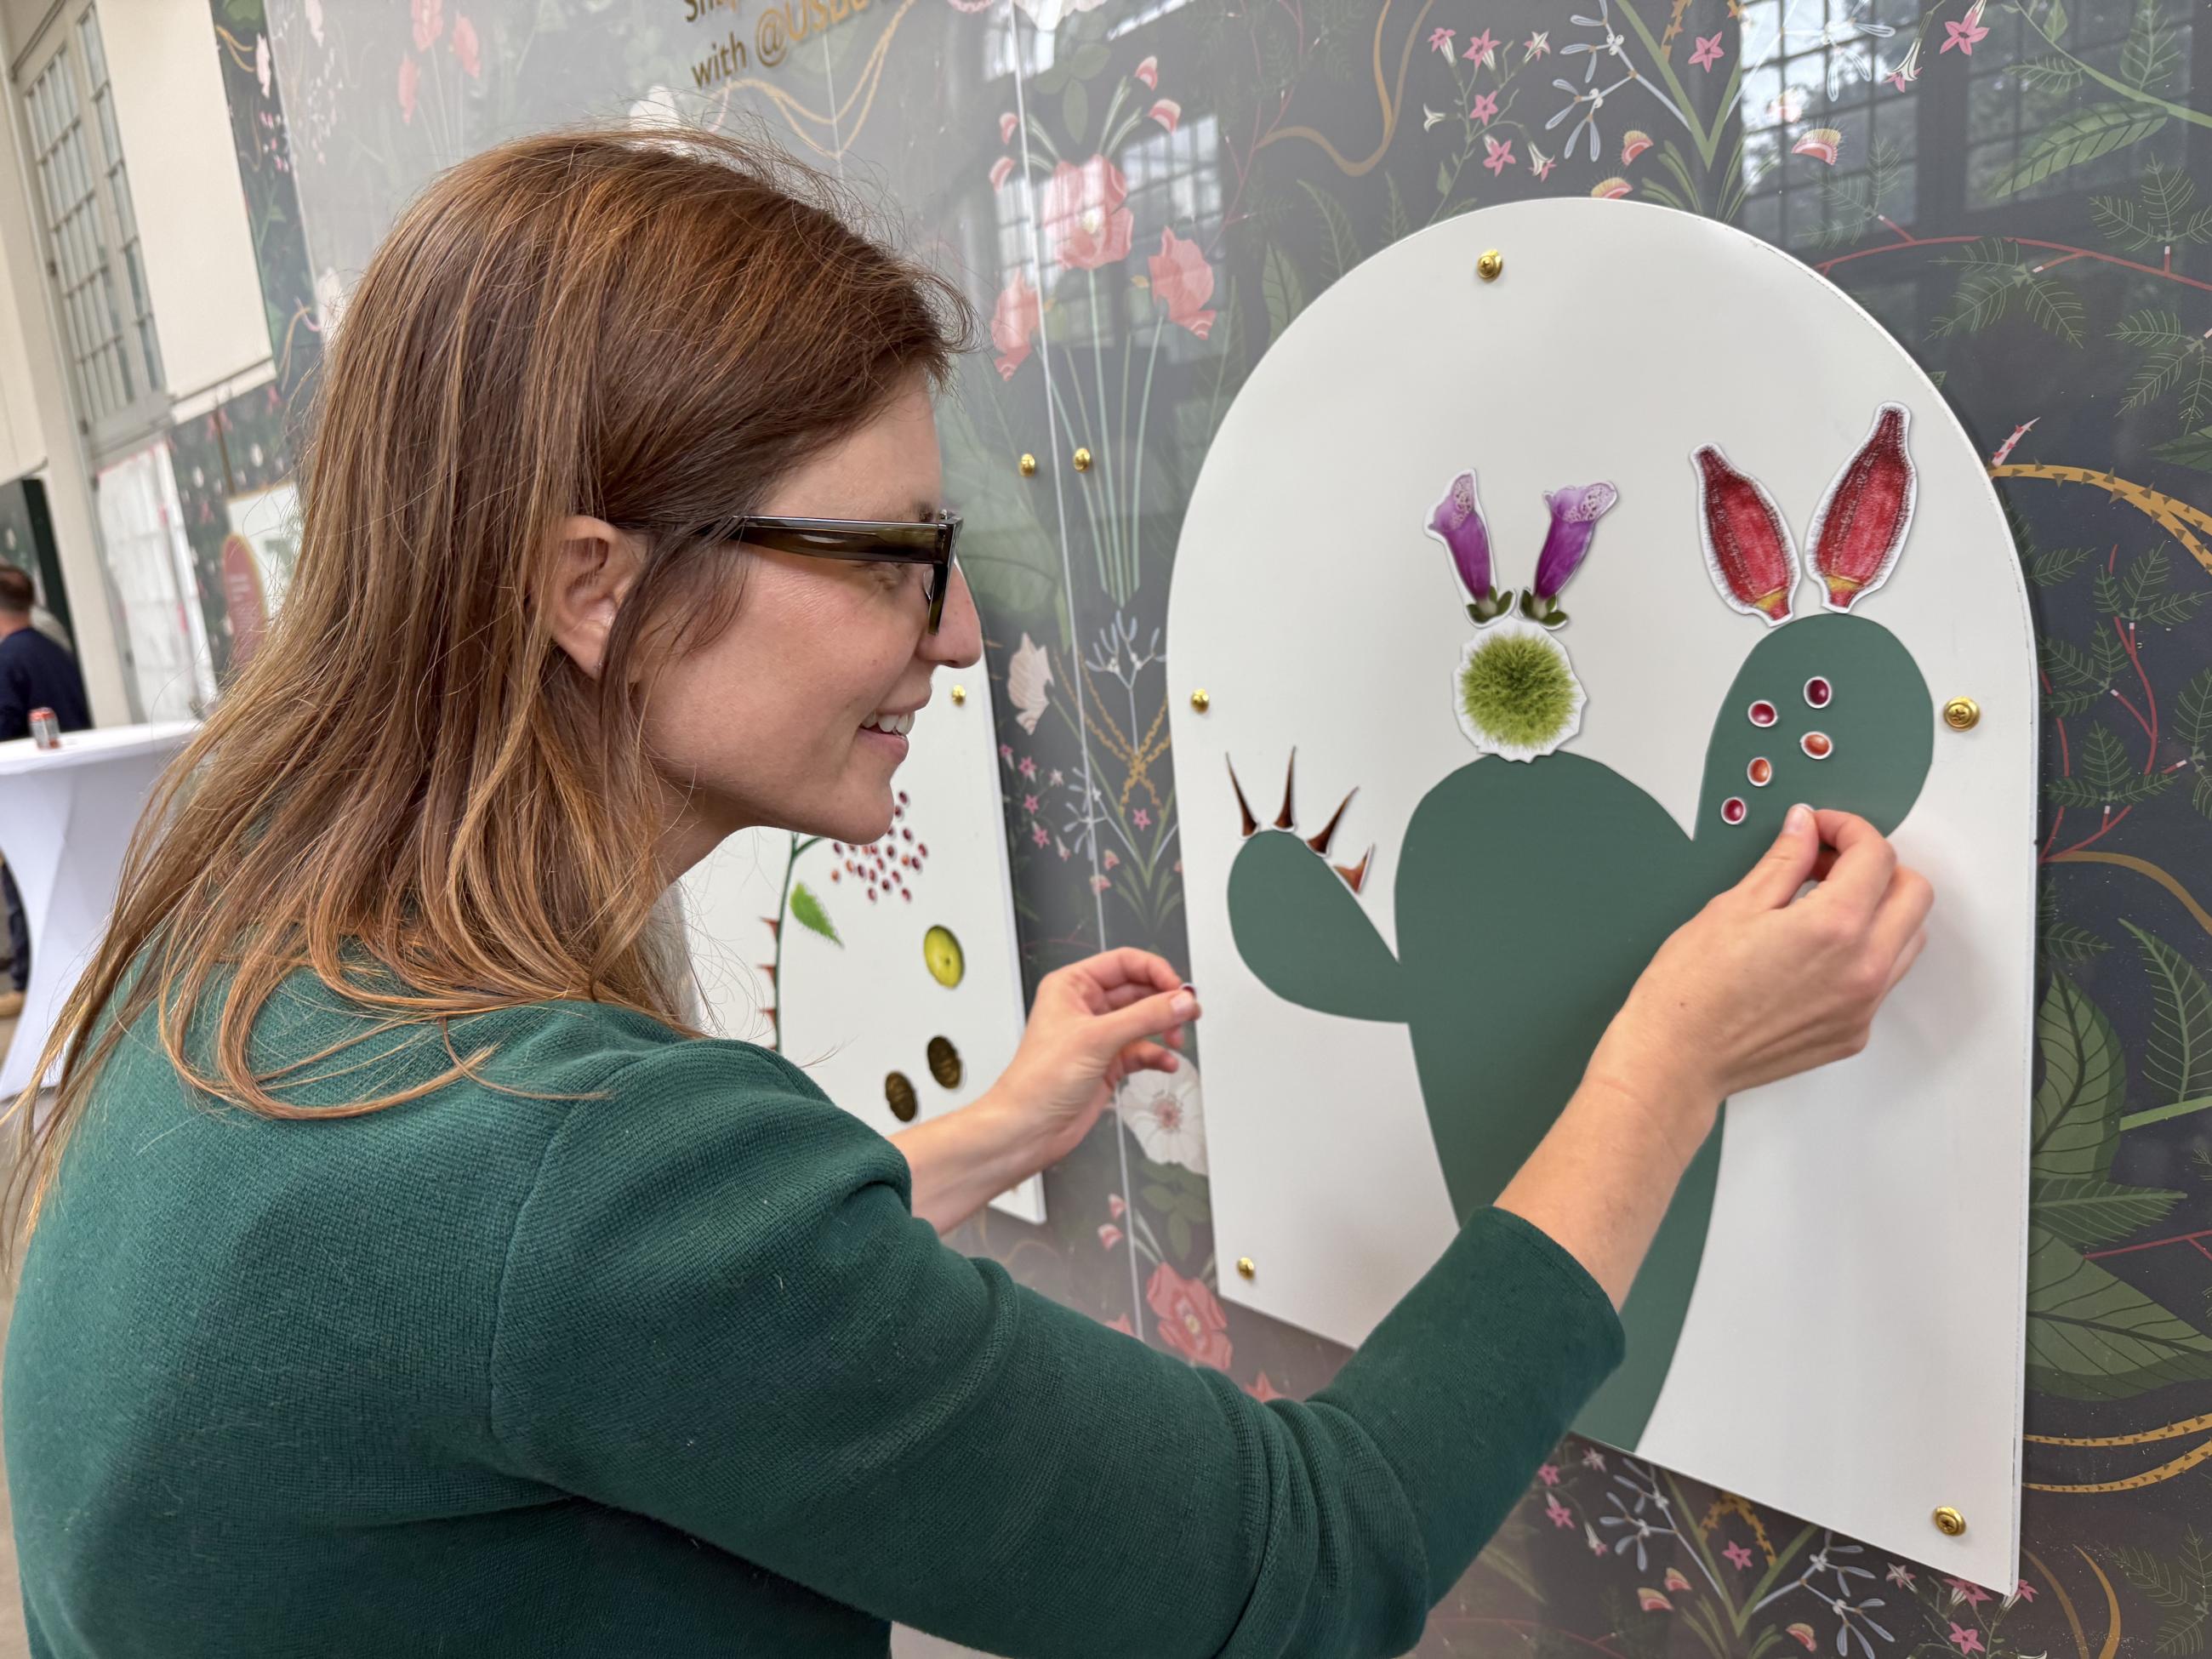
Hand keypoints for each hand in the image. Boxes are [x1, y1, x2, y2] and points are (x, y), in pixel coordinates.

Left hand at [984, 949, 1199, 1167]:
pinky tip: (1166, 1062)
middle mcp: (1085, 1007)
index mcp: (1072, 986)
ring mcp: (1098, 1036)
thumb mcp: (1097, 1039)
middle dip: (1164, 1002)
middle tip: (1188, 1013)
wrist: (1028, 1128)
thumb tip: (1180, 1001)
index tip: (1179, 990)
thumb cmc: (1038, 1081)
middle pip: (1138, 990)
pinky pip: (1141, 1050)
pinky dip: (1157, 1055)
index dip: (1156, 972)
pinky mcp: (1107, 1063)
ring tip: (1178, 1039)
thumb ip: (1145, 1017)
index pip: (1124, 963)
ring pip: (1143, 1021)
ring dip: (1164, 1029)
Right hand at [1588, 804, 1932, 1131]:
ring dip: (1880, 909)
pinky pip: (1883, 980)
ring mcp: (1863, 1006)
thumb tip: (1805, 830)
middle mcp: (1862, 968)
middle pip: (1914, 893)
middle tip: (1829, 862)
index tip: (1822, 828)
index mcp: (1834, 926)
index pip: (1876, 855)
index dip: (1849, 828)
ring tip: (1825, 904)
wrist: (1677, 1058)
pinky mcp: (1853, 1033)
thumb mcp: (1733, 906)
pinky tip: (1817, 950)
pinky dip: (1864, 953)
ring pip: (1909, 938)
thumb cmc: (1691, 991)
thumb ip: (1783, 861)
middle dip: (1877, 865)